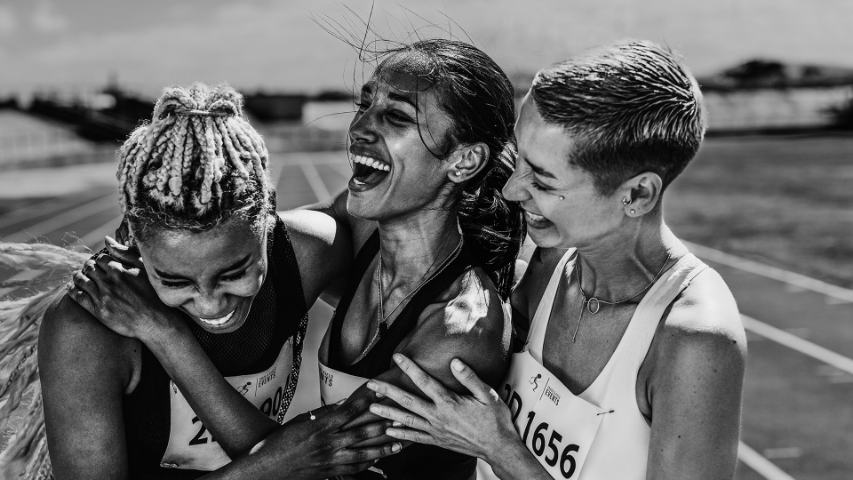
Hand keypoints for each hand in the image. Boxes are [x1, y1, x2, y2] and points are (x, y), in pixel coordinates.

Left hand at [68, 236, 183, 341]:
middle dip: (87, 267)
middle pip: (88, 268)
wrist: (155, 321)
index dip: (99, 260)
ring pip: (80, 281)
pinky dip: (72, 290)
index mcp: (118, 269)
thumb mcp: (144, 269)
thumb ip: (125, 253)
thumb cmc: (153, 294)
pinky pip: (78, 297)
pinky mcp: (98, 311)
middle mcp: (108, 282)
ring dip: (77, 277)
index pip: (100, 258)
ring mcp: (102, 296)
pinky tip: (72, 288)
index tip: (100, 263)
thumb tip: (107, 239)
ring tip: (78, 277)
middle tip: (88, 270)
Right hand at [239, 392, 401, 478]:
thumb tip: (343, 404)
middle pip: (361, 433)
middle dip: (382, 425)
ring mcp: (329, 460)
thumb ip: (323, 414)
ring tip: (398, 443)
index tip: (380, 391)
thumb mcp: (300, 422)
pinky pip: (353, 468)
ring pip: (362, 454)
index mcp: (319, 427)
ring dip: (382, 448)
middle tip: (400, 417)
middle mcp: (327, 443)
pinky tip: (379, 459)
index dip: (366, 400)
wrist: (266, 469)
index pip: (348, 410)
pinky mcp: (329, 472)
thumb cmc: (279, 443)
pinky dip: (368, 463)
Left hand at [365, 353, 516, 461]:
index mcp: (449, 403)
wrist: (499, 448)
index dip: (409, 368)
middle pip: (407, 401)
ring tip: (372, 407)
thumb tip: (454, 362)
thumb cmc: (495, 420)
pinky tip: (389, 430)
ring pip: (406, 420)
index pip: (424, 381)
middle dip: (388, 391)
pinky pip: (415, 437)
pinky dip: (401, 434)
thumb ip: (469, 377)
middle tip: (371, 384)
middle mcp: (438, 417)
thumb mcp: (487, 394)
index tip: (397, 357)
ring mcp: (436, 431)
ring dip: (388, 413)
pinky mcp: (437, 441)